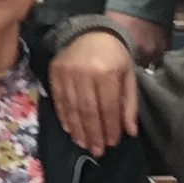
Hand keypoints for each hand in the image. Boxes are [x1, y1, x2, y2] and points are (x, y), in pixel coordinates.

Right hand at [48, 28, 143, 152]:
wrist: (91, 31)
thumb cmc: (115, 56)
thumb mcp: (128, 76)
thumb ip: (129, 104)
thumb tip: (129, 132)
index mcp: (107, 72)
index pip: (108, 107)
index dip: (109, 127)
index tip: (112, 143)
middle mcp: (85, 72)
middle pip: (88, 110)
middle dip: (93, 133)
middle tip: (96, 151)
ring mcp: (67, 72)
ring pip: (72, 107)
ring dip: (77, 129)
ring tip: (83, 144)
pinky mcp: (54, 72)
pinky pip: (58, 99)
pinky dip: (64, 116)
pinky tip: (69, 129)